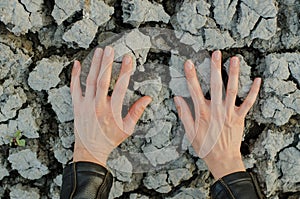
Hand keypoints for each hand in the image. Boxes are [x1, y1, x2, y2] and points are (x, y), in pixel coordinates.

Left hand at [70, 46, 151, 167]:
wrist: (90, 151)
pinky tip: (77, 64)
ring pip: (89, 81)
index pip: (121, 87)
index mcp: (112, 111)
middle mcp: (98, 106)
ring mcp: (85, 105)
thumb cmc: (110, 140)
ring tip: (99, 51)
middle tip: (111, 49)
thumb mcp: (127, 128)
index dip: (125, 71)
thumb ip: (137, 111)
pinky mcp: (77, 106)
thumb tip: (147, 98)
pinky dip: (75, 75)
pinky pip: (74, 88)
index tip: (128, 59)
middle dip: (107, 63)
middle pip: (102, 80)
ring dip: (94, 65)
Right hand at [174, 51, 260, 178]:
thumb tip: (177, 98)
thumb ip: (184, 114)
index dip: (191, 76)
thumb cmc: (205, 146)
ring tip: (234, 59)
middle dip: (215, 68)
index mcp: (202, 113)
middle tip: (216, 54)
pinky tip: (257, 80)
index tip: (188, 63)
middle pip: (215, 85)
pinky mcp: (239, 117)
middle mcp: (216, 110)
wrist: (223, 159)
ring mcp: (229, 112)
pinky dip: (253, 92)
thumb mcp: (190, 133)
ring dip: (233, 74)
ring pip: (232, 90)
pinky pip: (248, 103)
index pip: (194, 90)